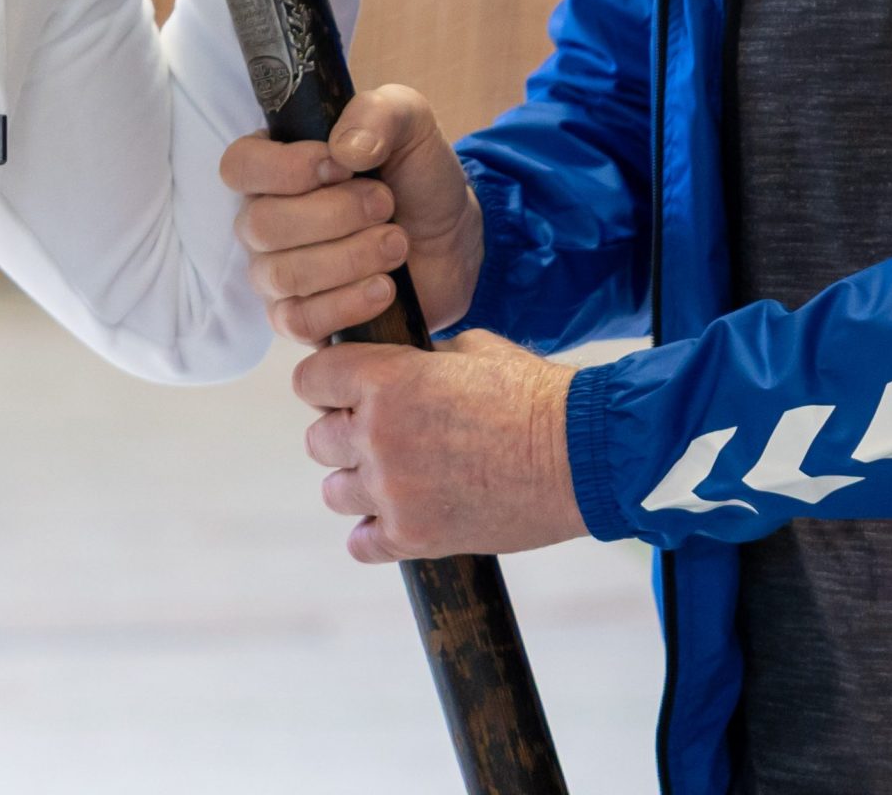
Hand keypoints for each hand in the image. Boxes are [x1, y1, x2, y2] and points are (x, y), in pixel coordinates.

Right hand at [222, 84, 484, 338]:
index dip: (285, 169)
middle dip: (334, 215)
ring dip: (350, 257)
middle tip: (386, 204)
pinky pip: (300, 321)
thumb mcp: (408, 122)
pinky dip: (347, 304)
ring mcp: (277, 273)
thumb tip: (343, 149)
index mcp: (276, 164)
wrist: (452, 237)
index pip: (239, 166)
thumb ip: (377, 114)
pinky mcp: (301, 318)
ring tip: (397, 243)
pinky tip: (385, 287)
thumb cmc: (416, 174)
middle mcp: (264, 219)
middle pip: (261, 225)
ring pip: (284, 274)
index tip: (342, 167)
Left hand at [294, 330, 583, 562]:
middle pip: (318, 439)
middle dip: (346, 434)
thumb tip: (396, 364)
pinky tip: (403, 515)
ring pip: (334, 491)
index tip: (345, 389)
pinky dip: (376, 533)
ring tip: (399, 476)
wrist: (581, 455)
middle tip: (383, 435)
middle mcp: (378, 433)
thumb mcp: (469, 349)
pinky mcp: (414, 537)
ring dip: (360, 483)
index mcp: (387, 378)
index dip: (327, 383)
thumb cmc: (532, 393)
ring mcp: (393, 490)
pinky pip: (361, 543)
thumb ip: (418, 360)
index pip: (310, 379)